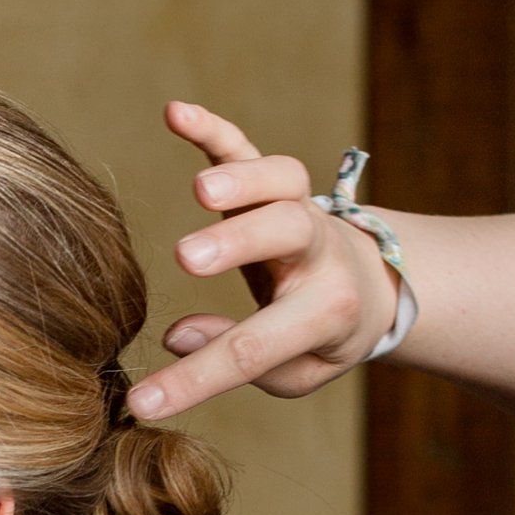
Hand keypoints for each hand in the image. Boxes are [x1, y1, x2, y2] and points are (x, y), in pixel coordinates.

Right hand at [129, 102, 400, 422]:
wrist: (371, 282)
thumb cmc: (322, 336)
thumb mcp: (301, 371)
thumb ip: (252, 363)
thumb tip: (178, 338)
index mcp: (326, 310)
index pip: (255, 347)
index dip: (196, 377)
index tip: (142, 400)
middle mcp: (316, 251)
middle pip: (287, 234)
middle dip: (238, 243)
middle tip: (185, 258)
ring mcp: (296, 206)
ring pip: (281, 179)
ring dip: (242, 179)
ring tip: (200, 191)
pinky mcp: (272, 179)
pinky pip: (246, 146)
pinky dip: (213, 128)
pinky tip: (175, 114)